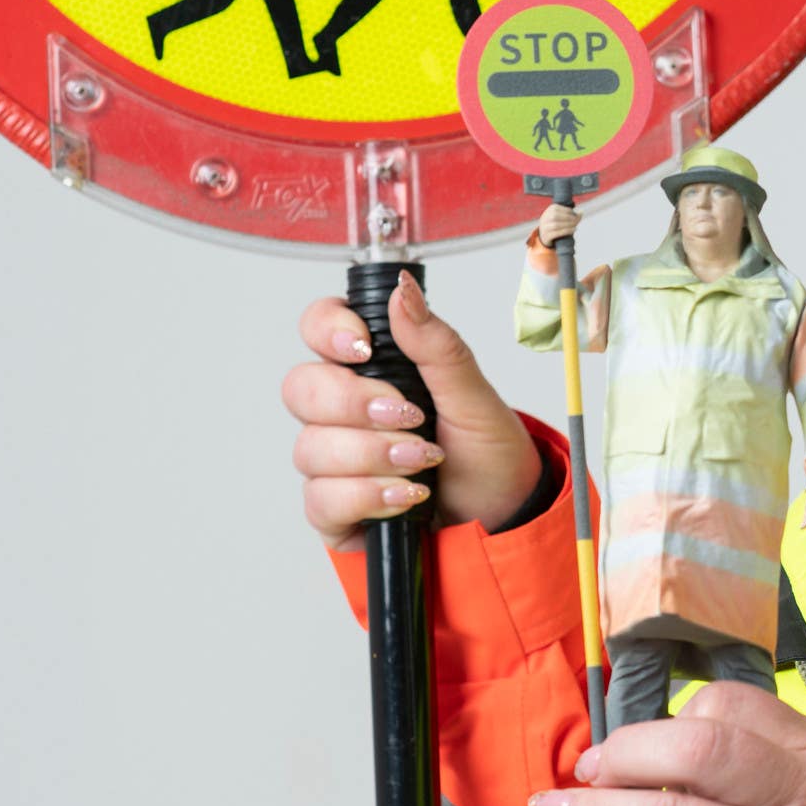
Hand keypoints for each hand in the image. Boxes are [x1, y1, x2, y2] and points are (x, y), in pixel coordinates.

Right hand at [283, 270, 541, 550]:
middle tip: (409, 416)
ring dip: (373, 455)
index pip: (318, 328)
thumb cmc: (488, 453)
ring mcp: (336, 460)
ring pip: (310, 448)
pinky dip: (368, 496)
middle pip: (301, 388)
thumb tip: (405, 290)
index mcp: (374, 370)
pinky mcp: (335, 509)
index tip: (365, 348)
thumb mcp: (475, 396)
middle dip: (355, 404)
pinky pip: (320, 500)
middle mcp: (344, 412)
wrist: (504, 515)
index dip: (328, 331)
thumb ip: (436, 345)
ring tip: (423, 462)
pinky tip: (405, 496)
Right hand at [537, 203, 580, 244]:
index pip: (556, 208)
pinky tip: (573, 230)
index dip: (567, 211)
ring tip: (575, 225)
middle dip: (568, 218)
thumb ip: (571, 215)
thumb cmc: (557, 224)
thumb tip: (581, 212)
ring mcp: (544, 228)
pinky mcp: (546, 236)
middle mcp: (544, 219)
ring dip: (568, 225)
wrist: (546, 237)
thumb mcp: (562, 218)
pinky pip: (556, 233)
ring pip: (555, 225)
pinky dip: (567, 231)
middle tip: (576, 220)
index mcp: (548, 211)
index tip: (575, 214)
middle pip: (555, 216)